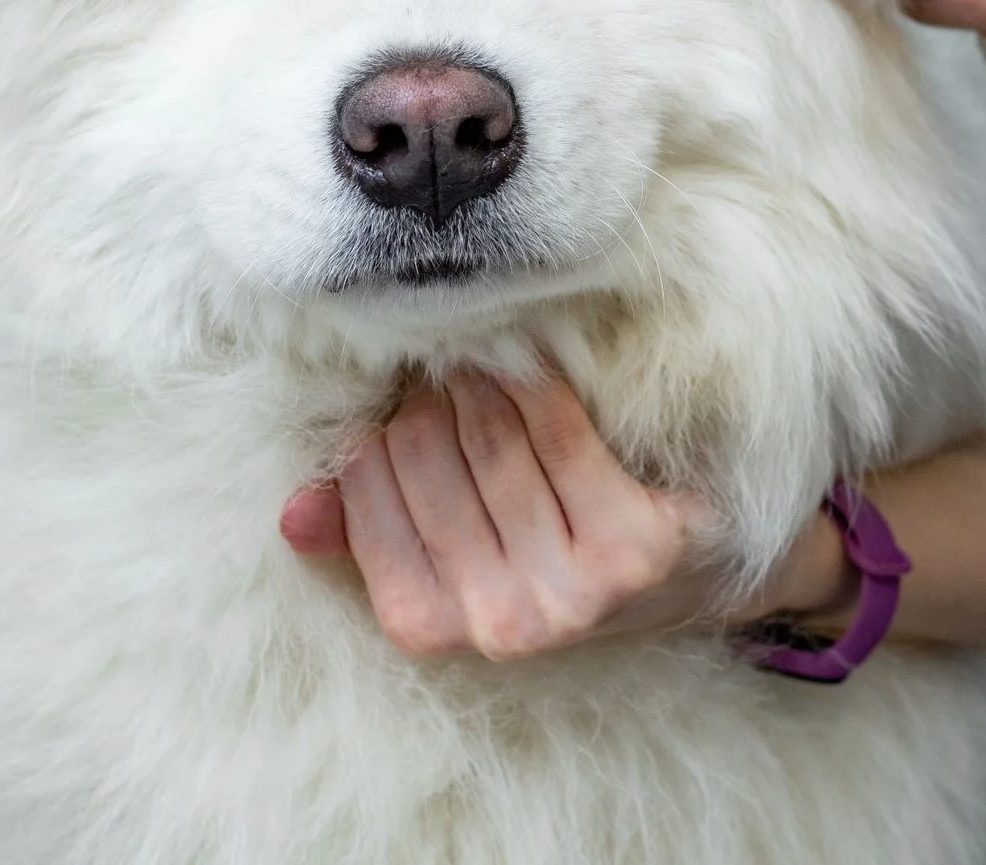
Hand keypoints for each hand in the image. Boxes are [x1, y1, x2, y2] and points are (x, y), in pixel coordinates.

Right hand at [282, 371, 829, 659]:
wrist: (690, 574)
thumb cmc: (549, 548)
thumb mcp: (453, 553)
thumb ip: (368, 533)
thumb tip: (295, 511)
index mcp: (431, 624)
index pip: (369, 493)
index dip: (379, 433)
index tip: (399, 401)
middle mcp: (497, 623)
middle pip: (427, 457)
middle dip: (429, 400)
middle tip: (445, 367)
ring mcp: (569, 594)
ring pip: (491, 438)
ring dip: (483, 382)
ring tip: (486, 360)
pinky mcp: (631, 552)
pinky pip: (560, 434)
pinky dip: (541, 388)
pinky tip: (537, 366)